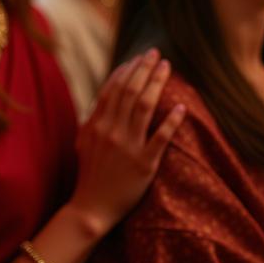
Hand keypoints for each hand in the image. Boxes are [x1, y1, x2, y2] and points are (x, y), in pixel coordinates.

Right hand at [69, 49, 184, 236]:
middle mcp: (111, 131)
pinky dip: (170, 121)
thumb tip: (103, 98)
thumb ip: (93, 118)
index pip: (112, 89)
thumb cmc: (89, 175)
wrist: (91, 209)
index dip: (126, 71)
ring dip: (156, 84)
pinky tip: (181, 108)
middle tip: (156, 53)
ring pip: (144, 107)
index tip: (138, 58)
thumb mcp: (83, 141)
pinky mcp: (143, 164)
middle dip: (143, 69)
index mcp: (96, 124)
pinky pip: (160, 138)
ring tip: (167, 68)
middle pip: (130, 91)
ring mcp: (127, 147)